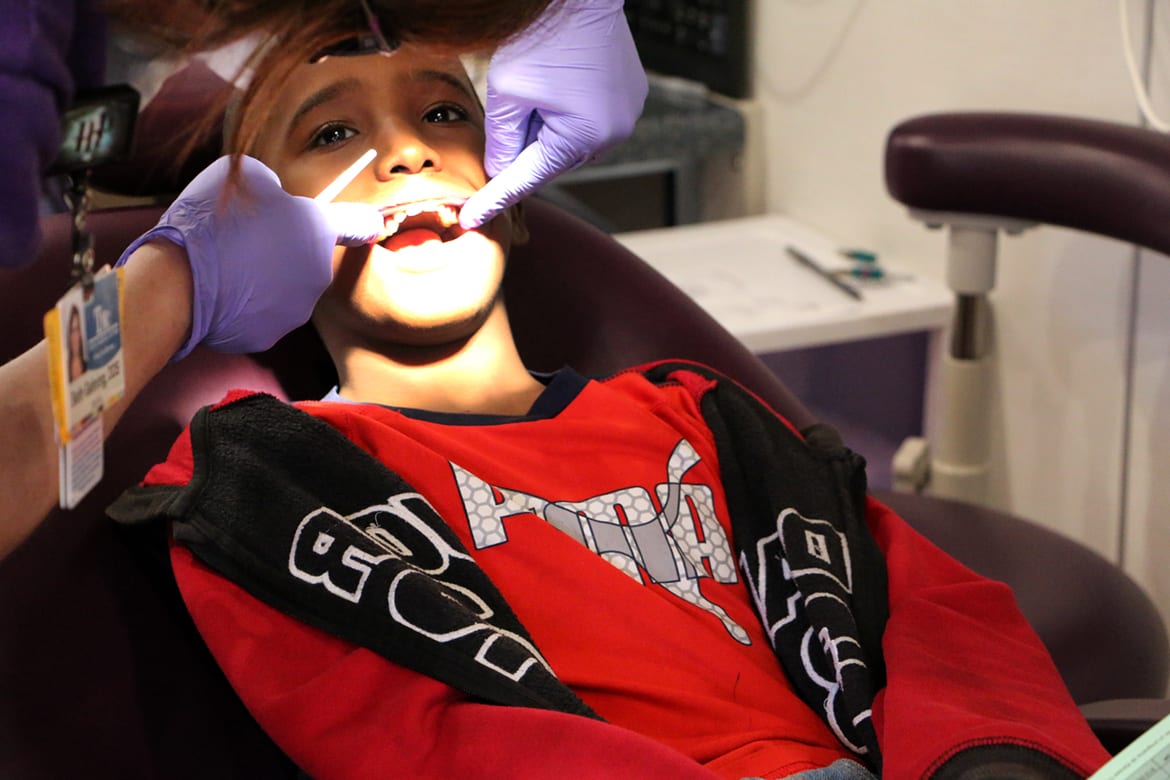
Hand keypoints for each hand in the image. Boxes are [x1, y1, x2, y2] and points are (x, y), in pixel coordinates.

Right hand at [115, 156, 381, 359]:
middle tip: (245, 239)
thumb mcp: (247, 178)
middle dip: (285, 250)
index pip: (361, 223)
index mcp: (318, 229)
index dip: (360, 221)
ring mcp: (297, 309)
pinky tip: (218, 293)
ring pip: (283, 288)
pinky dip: (242, 306)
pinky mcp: (271, 336)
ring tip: (225, 267)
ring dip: (263, 279)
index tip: (366, 224)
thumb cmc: (211, 222)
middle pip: (308, 258)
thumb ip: (274, 189)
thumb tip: (276, 197)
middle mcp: (318, 272)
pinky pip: (260, 314)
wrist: (178, 282)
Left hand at [458, 0, 647, 228]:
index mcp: (584, 135)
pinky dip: (568, 113)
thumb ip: (500, 141)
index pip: (529, 177)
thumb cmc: (542, 33)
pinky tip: (557, 83)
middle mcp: (614, 132)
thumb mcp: (507, 93)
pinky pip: (592, 119)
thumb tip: (499, 171)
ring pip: (571, 141)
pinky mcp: (630, 95)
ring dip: (548, 129)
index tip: (474, 217)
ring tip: (538, 88)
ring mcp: (627, 113)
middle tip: (510, 113)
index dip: (496, 197)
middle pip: (554, 159)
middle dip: (526, 145)